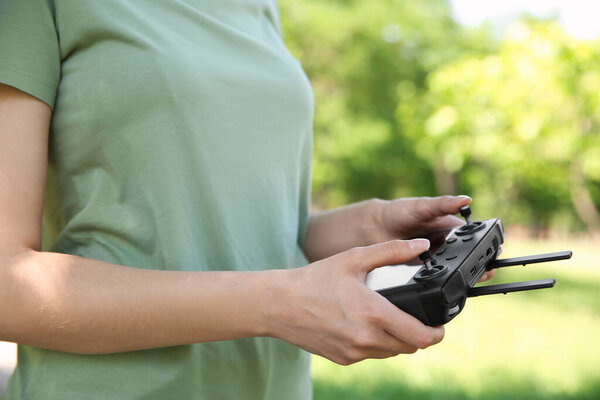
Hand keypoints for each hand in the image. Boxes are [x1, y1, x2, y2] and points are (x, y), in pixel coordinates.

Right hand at [269, 239, 444, 365]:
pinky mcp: (343, 359)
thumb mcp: (354, 258)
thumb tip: (421, 246)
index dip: (437, 333)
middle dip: (418, 334)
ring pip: (391, 353)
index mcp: (374, 314)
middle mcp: (367, 339)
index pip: (421, 337)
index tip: (440, 325)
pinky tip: (363, 325)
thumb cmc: (315, 279)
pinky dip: (375, 343)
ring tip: (388, 318)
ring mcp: (354, 352)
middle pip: (410, 347)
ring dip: (397, 340)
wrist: (280, 305)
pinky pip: (370, 355)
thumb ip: (391, 251)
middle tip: (413, 317)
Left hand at [375, 195, 495, 282]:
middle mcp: (447, 240)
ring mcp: (438, 255)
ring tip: (473, 278)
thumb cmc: (399, 211)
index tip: (493, 251)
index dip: (486, 243)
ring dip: (465, 273)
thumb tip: (466, 200)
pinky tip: (447, 282)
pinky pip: (441, 275)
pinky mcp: (427, 268)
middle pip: (470, 254)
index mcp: (451, 224)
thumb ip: (443, 204)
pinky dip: (445, 278)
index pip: (475, 235)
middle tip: (487, 270)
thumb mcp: (423, 206)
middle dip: (480, 262)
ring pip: (458, 267)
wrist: (375, 227)